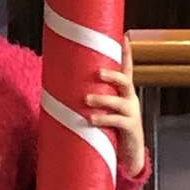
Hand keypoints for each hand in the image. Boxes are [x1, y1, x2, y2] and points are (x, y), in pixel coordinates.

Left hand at [86, 35, 145, 177]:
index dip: (127, 53)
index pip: (127, 68)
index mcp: (124, 92)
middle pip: (125, 81)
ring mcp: (132, 114)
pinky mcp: (130, 129)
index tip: (125, 35)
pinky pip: (117, 121)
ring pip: (120, 101)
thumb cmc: (111, 128)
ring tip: (87, 99)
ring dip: (103, 99)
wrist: (129, 154)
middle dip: (113, 74)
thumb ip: (89, 97)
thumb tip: (57, 85)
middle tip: (97, 72)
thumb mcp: (102, 109)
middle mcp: (130, 100)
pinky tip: (91, 119)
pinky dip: (103, 118)